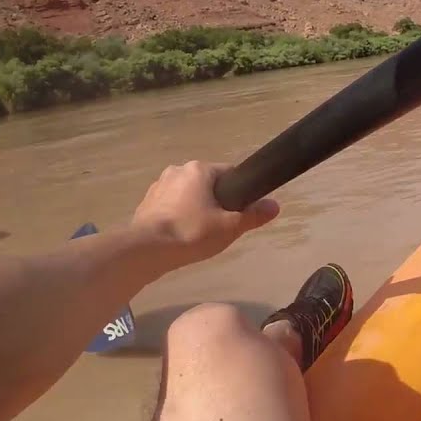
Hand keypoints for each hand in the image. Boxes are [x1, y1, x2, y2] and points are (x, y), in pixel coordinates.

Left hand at [131, 161, 279, 266]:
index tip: (240, 212)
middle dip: (215, 201)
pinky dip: (178, 217)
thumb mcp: (230, 227)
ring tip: (200, 234)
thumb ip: (254, 215)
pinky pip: (170, 206)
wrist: (147, 250)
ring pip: (187, 195)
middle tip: (222, 226)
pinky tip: (181, 236)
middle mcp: (177, 170)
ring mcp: (158, 186)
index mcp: (199, 170)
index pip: (229, 173)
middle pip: (207, 184)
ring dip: (195, 209)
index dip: (239, 192)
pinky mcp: (146, 203)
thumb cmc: (192, 232)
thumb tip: (275, 205)